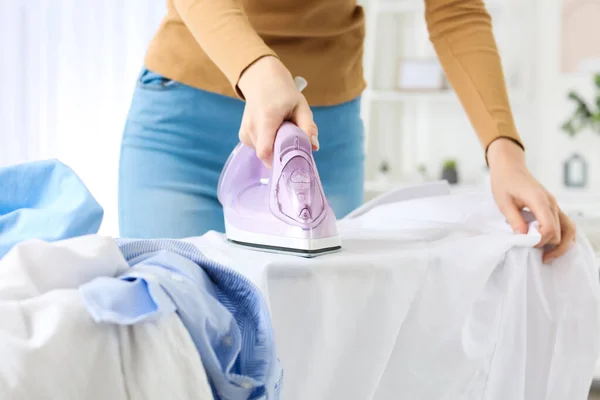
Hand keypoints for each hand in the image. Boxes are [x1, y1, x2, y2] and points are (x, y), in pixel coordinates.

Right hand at [237, 56, 317, 166]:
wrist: (261, 80)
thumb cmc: (283, 92)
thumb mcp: (301, 106)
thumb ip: (308, 126)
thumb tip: (314, 147)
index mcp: (266, 119)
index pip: (265, 152)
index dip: (278, 162)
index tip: (292, 161)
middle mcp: (251, 128)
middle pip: (267, 155)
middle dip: (282, 155)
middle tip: (293, 144)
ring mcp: (245, 132)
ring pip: (263, 154)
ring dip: (275, 149)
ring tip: (282, 132)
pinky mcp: (243, 136)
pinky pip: (258, 149)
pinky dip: (268, 146)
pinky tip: (272, 132)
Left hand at [487, 138, 576, 262]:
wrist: (510, 167)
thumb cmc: (504, 182)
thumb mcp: (503, 202)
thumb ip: (514, 220)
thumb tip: (523, 237)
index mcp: (539, 200)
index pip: (549, 227)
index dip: (540, 240)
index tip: (526, 244)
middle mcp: (551, 203)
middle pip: (561, 232)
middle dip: (548, 245)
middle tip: (533, 254)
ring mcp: (554, 205)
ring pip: (569, 229)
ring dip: (559, 244)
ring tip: (546, 256)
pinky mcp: (552, 207)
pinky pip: (565, 225)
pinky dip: (561, 237)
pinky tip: (549, 245)